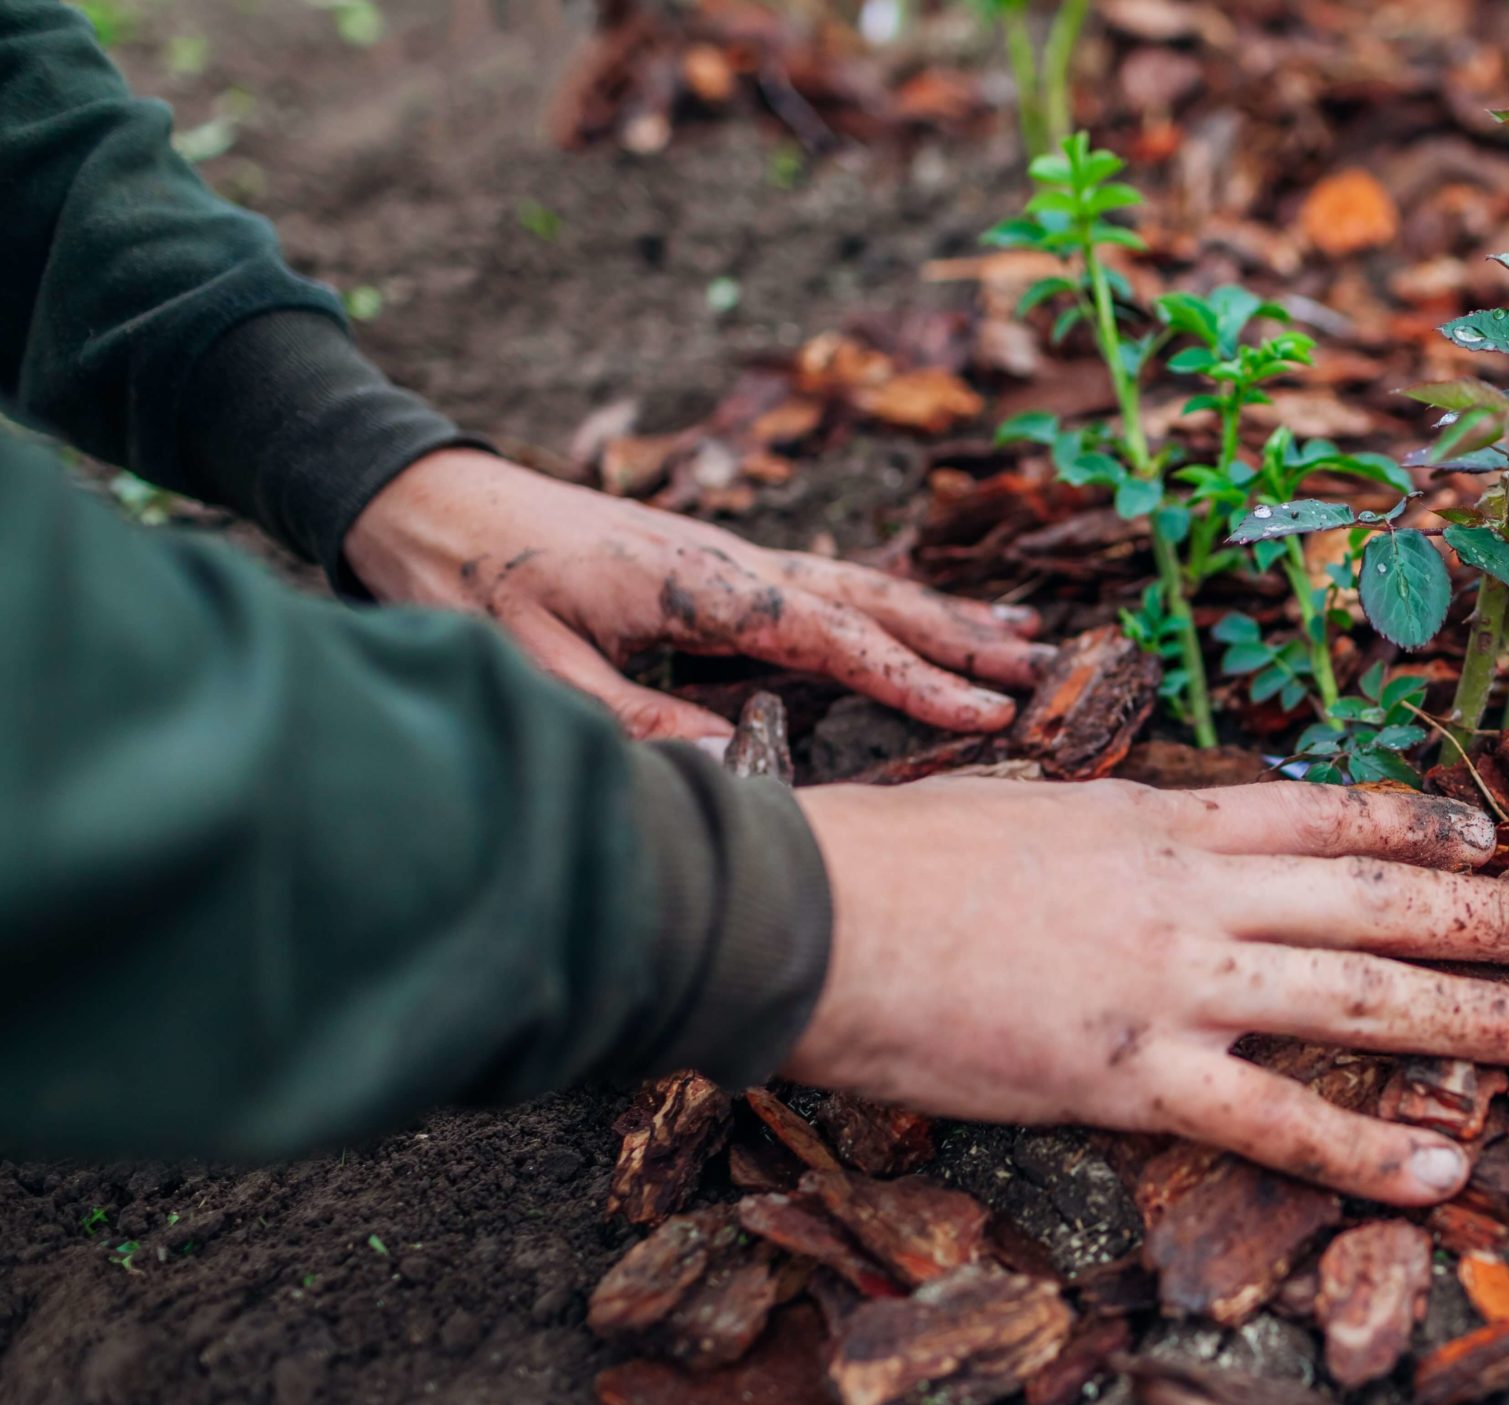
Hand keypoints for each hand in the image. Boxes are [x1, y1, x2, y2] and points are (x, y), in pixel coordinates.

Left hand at [343, 448, 1051, 738]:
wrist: (427, 502)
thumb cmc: (474, 580)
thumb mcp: (539, 666)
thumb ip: (635, 718)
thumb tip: (734, 764)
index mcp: (703, 585)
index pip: (832, 638)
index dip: (914, 680)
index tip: (987, 712)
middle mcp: (735, 564)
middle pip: (872, 601)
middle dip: (962, 638)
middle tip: (1046, 664)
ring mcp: (732, 562)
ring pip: (860, 589)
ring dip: (941, 617)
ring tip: (1021, 635)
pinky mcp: (718, 570)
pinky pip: (827, 589)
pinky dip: (889, 607)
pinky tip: (920, 621)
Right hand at [782, 778, 1508, 1205]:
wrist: (809, 911)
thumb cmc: (888, 858)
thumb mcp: (1019, 807)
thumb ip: (1106, 831)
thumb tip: (1151, 834)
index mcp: (1160, 821)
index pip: (1323, 814)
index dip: (1418, 819)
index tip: (1489, 826)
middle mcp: (1193, 893)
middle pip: (1380, 895)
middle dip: (1498, 910)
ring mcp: (1174, 983)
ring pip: (1362, 995)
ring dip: (1479, 1014)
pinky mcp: (1132, 1076)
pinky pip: (1277, 1118)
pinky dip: (1370, 1149)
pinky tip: (1451, 1166)